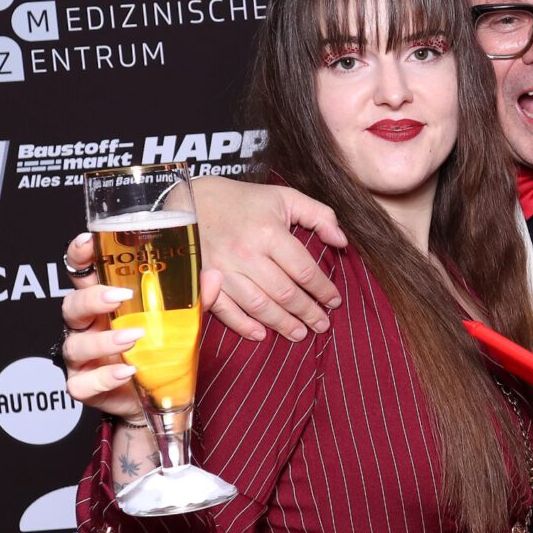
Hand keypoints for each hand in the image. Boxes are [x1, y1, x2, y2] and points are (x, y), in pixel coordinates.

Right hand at [57, 231, 224, 423]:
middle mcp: (87, 327)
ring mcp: (82, 358)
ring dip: (104, 340)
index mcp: (103, 303)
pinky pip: (83, 383)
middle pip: (72, 305)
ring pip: (76, 345)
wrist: (155, 396)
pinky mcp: (85, 386)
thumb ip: (191, 301)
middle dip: (92, 298)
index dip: (79, 256)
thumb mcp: (177, 321)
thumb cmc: (157, 350)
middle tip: (119, 296)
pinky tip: (127, 371)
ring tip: (134, 337)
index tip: (88, 242)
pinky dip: (104, 378)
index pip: (82, 273)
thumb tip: (213, 276)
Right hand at [189, 175, 349, 341]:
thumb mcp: (283, 197)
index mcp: (267, 231)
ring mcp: (222, 269)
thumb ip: (319, 215)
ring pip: (259, 306)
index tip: (334, 301)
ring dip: (282, 324)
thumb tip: (342, 241)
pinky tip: (262, 335)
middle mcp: (245, 253)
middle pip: (284, 292)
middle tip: (322, 324)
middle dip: (307, 312)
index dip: (322, 289)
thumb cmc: (242, 201)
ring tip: (300, 333)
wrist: (190, 201)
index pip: (303, 270)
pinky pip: (226, 310)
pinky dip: (244, 326)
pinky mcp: (203, 281)